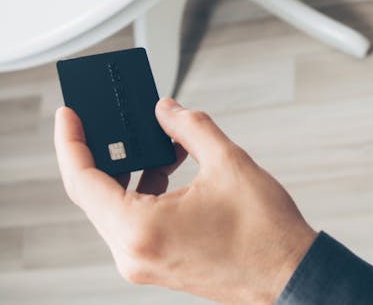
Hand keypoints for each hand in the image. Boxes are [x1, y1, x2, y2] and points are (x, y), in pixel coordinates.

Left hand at [54, 98, 315, 303]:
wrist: (290, 276)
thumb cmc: (264, 231)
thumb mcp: (227, 162)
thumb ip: (189, 127)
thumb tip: (165, 109)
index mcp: (140, 230)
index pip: (83, 181)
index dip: (71, 141)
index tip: (69, 113)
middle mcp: (133, 252)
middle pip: (95, 192)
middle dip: (103, 148)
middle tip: (111, 115)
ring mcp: (144, 261)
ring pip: (115, 205)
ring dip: (131, 167)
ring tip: (156, 136)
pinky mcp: (158, 262)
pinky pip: (134, 218)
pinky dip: (144, 187)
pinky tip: (169, 163)